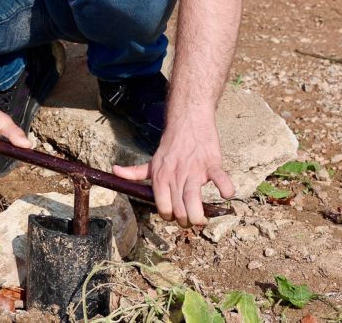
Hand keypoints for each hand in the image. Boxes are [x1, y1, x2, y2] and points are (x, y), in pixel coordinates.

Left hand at [110, 118, 233, 226]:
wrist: (188, 121)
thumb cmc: (171, 145)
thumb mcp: (152, 160)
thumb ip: (135, 172)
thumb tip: (114, 171)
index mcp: (160, 178)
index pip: (163, 208)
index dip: (169, 216)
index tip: (176, 214)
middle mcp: (176, 176)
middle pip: (179, 210)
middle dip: (186, 221)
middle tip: (191, 218)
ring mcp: (195, 170)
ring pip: (194, 200)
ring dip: (199, 216)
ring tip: (202, 220)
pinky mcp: (212, 163)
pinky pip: (220, 179)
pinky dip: (225, 189)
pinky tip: (226, 194)